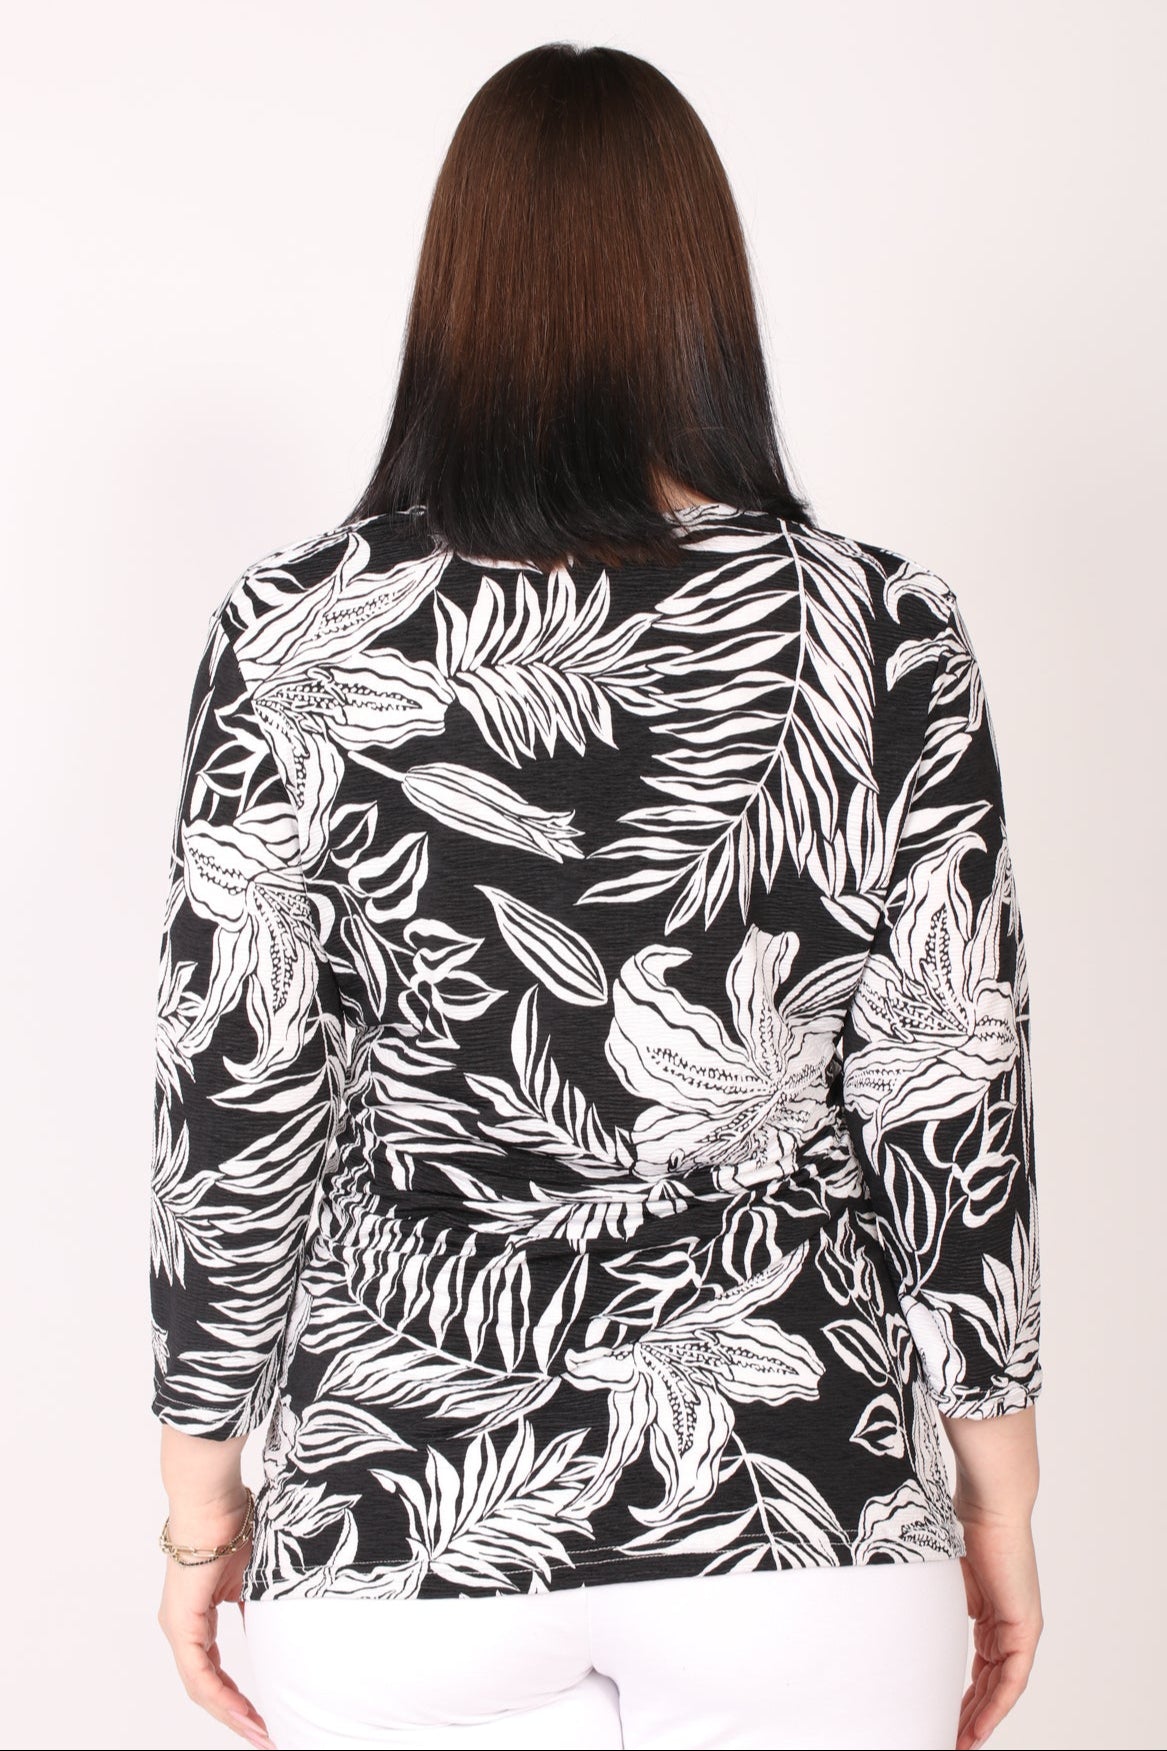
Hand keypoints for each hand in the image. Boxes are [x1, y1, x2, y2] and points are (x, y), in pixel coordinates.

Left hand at [157, 1494, 272, 1750]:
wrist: (213, 1500)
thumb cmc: (235, 1524)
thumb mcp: (255, 1576)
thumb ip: (259, 1606)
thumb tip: (281, 1629)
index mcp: (197, 1616)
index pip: (215, 1671)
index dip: (238, 1698)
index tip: (265, 1718)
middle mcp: (182, 1627)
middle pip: (207, 1688)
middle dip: (238, 1717)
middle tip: (266, 1738)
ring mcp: (178, 1627)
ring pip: (201, 1687)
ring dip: (231, 1714)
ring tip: (259, 1733)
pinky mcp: (180, 1623)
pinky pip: (199, 1673)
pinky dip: (221, 1696)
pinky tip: (242, 1712)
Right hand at [954, 1507, 1041, 1749]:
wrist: (989, 1503)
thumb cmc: (961, 1523)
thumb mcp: (943, 1573)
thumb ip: (934, 1597)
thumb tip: (897, 1602)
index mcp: (991, 1612)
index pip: (981, 1666)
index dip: (964, 1695)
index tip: (944, 1717)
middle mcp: (1009, 1624)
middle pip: (991, 1683)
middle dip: (971, 1716)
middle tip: (950, 1741)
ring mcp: (1020, 1627)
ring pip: (1001, 1687)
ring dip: (982, 1719)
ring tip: (961, 1744)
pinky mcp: (1025, 1627)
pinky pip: (1012, 1679)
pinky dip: (996, 1706)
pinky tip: (979, 1728)